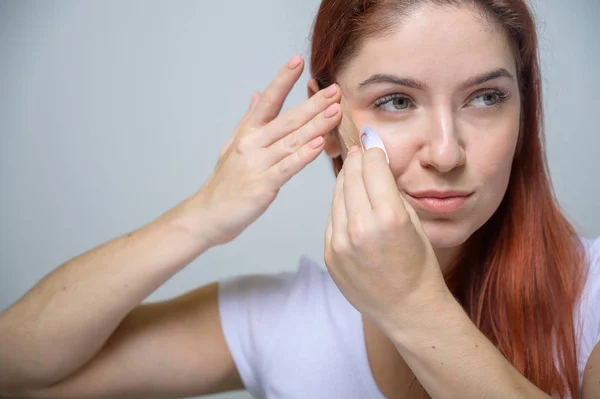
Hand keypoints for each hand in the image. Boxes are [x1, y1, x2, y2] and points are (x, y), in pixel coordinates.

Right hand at [188, 56, 341, 245]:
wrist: (208, 214)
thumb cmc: (225, 183)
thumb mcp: (232, 146)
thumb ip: (248, 120)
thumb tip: (255, 94)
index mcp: (247, 133)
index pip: (267, 101)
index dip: (282, 80)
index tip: (297, 61)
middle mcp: (251, 144)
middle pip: (286, 119)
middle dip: (313, 104)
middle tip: (334, 90)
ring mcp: (256, 163)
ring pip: (291, 141)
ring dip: (315, 126)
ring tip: (335, 112)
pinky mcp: (262, 184)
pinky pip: (287, 167)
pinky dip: (304, 155)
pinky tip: (319, 144)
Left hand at [324, 145, 446, 331]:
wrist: (406, 308)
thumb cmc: (417, 267)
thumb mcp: (413, 223)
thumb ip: (390, 194)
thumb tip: (376, 167)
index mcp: (389, 217)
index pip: (372, 168)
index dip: (372, 152)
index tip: (370, 143)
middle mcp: (361, 227)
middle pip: (350, 178)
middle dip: (355, 161)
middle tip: (357, 150)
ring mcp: (340, 242)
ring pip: (336, 196)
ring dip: (344, 180)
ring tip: (350, 170)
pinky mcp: (329, 254)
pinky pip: (331, 219)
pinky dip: (339, 206)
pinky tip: (347, 200)